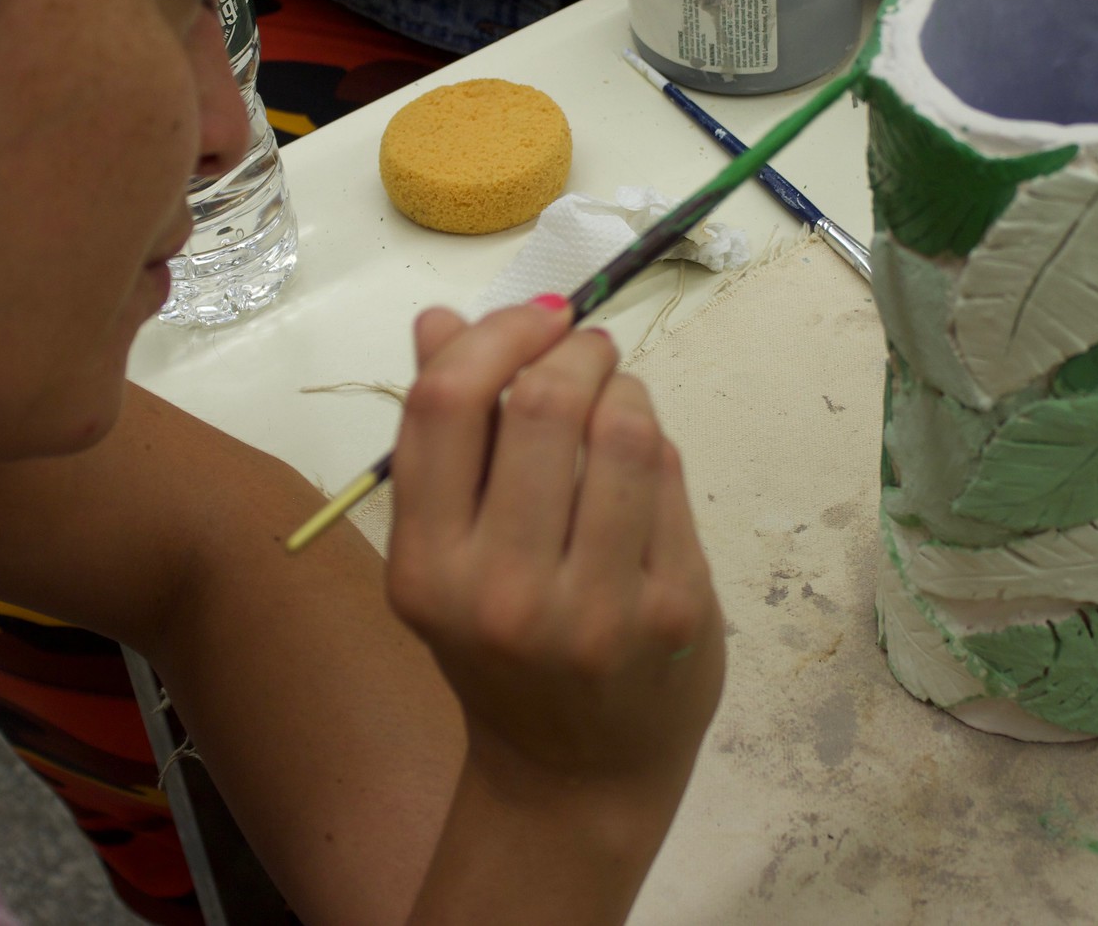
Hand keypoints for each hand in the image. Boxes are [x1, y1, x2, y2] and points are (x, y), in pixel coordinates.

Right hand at [386, 301, 724, 816]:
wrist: (572, 777)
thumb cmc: (501, 649)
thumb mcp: (444, 555)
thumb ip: (443, 436)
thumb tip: (440, 319)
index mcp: (424, 569)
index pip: (444, 406)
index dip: (492, 336)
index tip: (531, 320)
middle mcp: (500, 592)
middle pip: (542, 403)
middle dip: (573, 349)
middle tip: (584, 347)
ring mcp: (594, 607)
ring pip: (622, 430)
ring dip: (623, 387)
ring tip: (616, 396)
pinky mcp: (673, 611)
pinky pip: (670, 478)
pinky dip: (657, 443)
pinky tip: (641, 461)